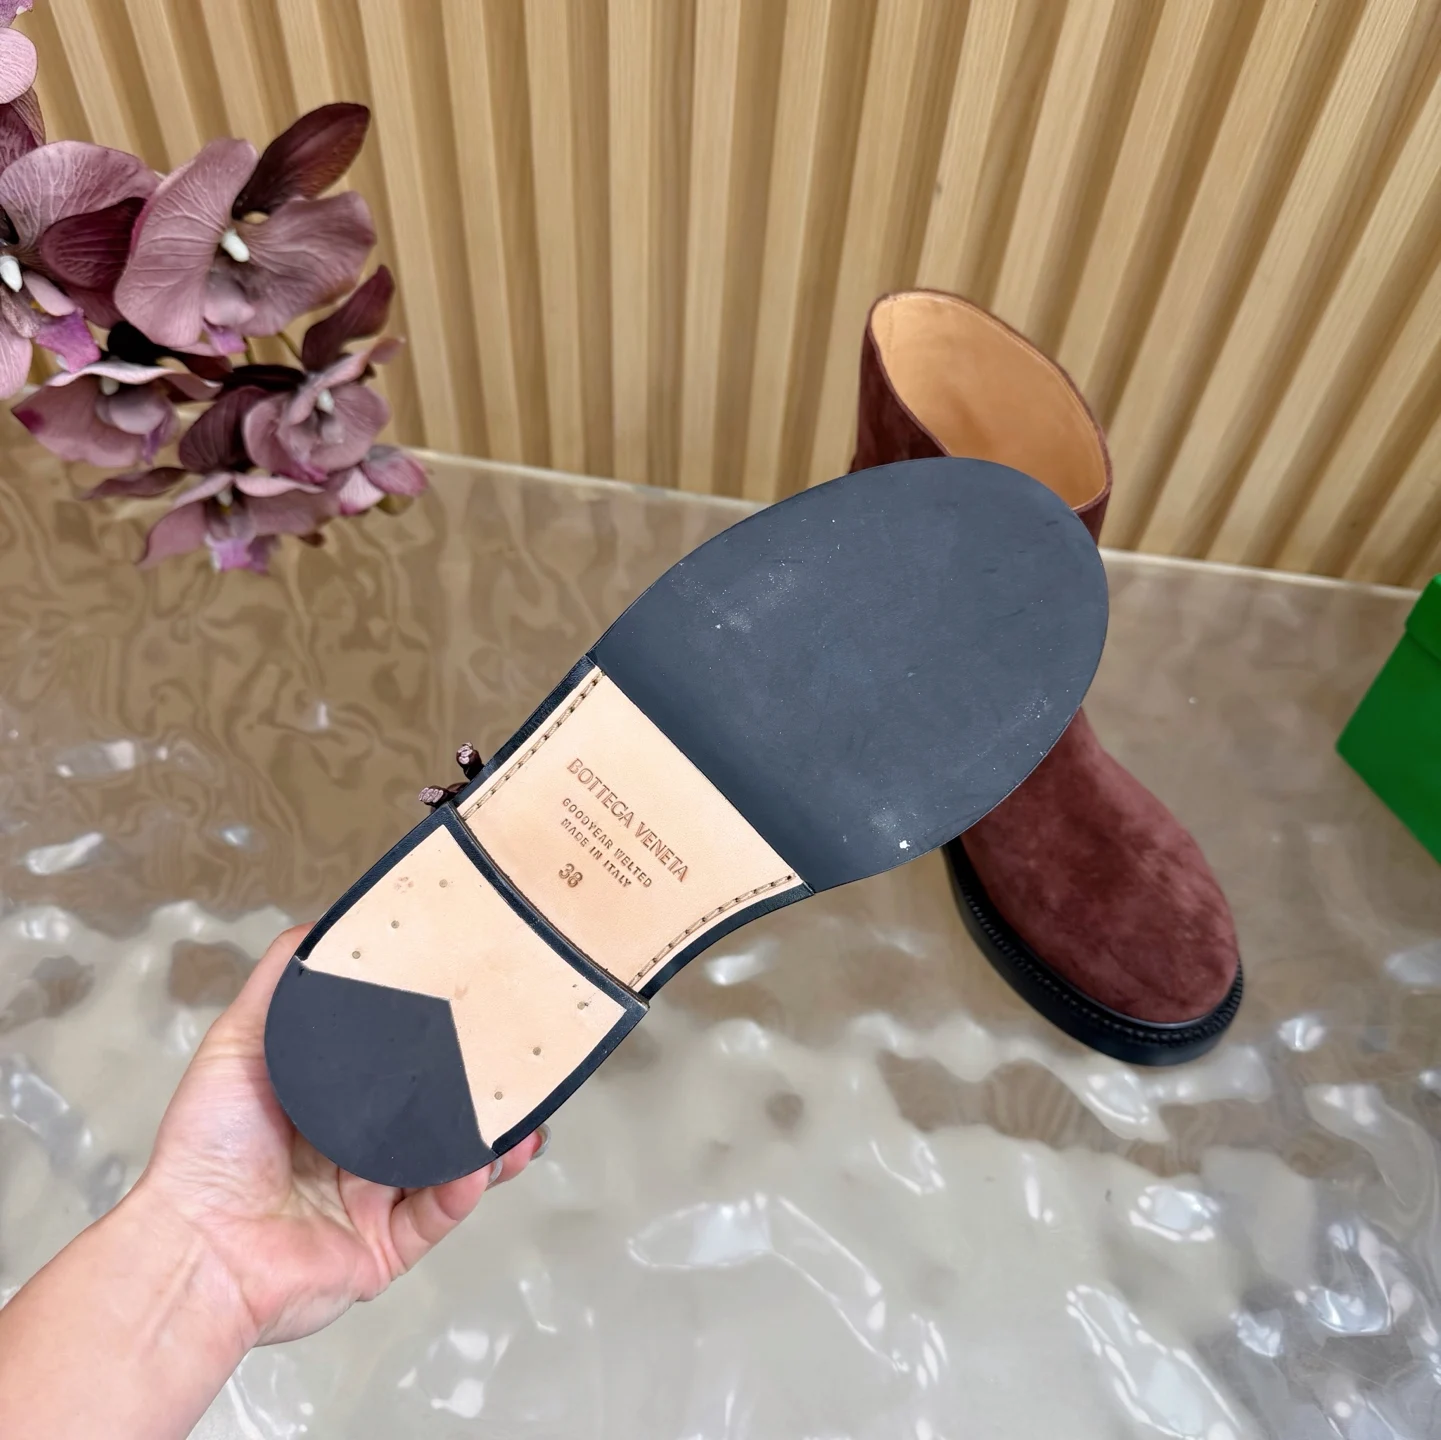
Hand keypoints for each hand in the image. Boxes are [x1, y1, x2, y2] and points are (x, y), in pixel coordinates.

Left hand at [135, 923, 543, 1346]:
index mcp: (330, 1105)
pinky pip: (438, 1215)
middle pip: (436, 1116)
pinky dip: (465, 1189)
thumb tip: (321, 925)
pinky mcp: (385, 1250)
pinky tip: (484, 1162)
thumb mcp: (239, 1044)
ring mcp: (374, 1203)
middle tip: (520, 1066)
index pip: (400, 1067)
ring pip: (451, 1166)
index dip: (441, 1042)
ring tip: (524, 1121)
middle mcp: (356, 1153)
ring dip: (492, 1144)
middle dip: (482, 1095)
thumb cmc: (207, 1147)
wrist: (194, 1247)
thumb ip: (280, 985)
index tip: (479, 1008)